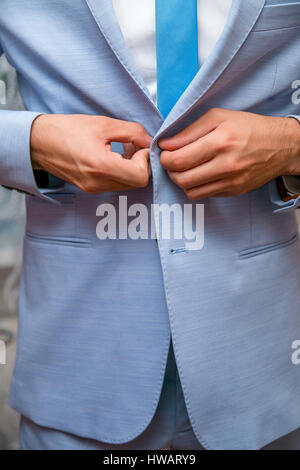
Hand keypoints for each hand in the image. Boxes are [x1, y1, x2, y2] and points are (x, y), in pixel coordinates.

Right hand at [30, 114, 152, 192]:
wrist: (39, 142)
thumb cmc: (67, 130)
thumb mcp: (103, 124)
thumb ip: (132, 133)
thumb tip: (150, 141)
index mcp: (100, 166)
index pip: (140, 176)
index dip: (146, 161)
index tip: (140, 146)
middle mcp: (97, 183)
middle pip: (136, 182)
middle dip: (141, 164)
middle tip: (134, 147)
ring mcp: (93, 189)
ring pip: (127, 184)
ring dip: (132, 168)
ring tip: (123, 149)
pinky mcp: (90, 189)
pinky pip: (115, 184)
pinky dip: (121, 171)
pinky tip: (113, 156)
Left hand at [159, 108, 299, 199]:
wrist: (282, 145)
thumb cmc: (249, 127)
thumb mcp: (219, 117)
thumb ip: (189, 131)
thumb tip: (165, 144)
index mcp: (220, 142)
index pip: (179, 160)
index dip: (164, 158)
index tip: (164, 153)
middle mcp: (225, 165)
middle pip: (181, 178)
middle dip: (170, 171)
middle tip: (172, 161)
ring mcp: (230, 181)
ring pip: (190, 191)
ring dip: (181, 181)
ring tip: (185, 168)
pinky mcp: (234, 192)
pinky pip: (204, 195)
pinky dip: (196, 187)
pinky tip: (199, 175)